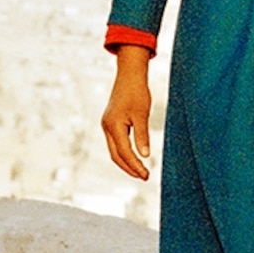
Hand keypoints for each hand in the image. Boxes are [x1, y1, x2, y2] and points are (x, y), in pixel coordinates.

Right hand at [101, 47, 153, 180]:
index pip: (124, 152)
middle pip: (116, 156)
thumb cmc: (137, 92)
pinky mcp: (110, 123)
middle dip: (130, 168)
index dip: (135, 165)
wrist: (129, 75)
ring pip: (114, 151)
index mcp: (113, 126)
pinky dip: (124, 153)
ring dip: (126, 162)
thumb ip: (142, 136)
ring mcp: (107, 125)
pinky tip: (134, 157)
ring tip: (140, 171)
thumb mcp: (142, 114)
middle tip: (145, 177)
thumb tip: (145, 155)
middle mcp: (107, 127)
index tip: (146, 174)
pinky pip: (115, 144)